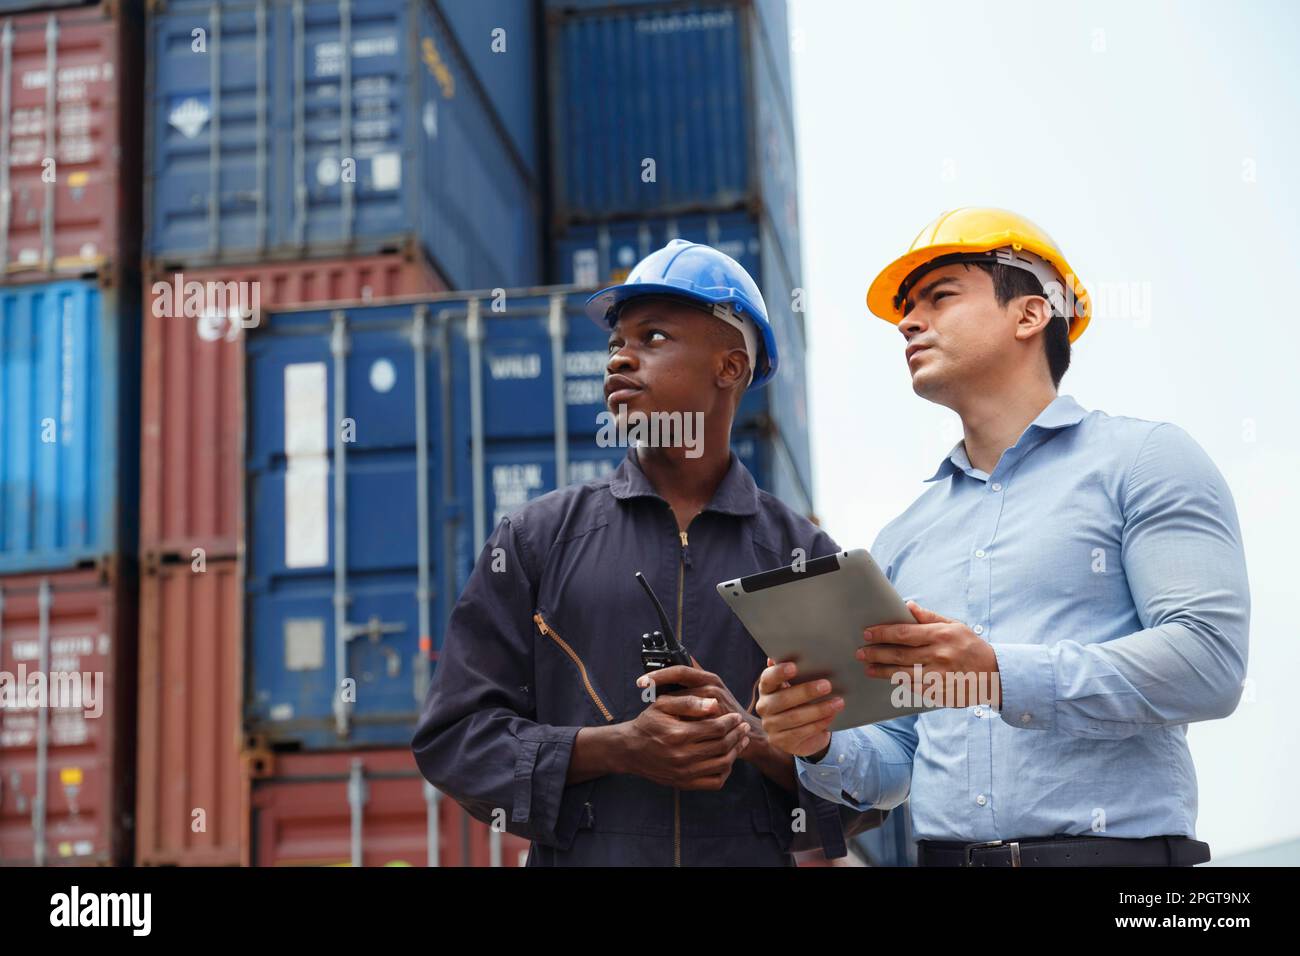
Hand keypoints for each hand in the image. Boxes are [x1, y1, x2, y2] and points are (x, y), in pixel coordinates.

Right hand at [620, 688, 749, 789]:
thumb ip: (689, 703)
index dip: (730, 721)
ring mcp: (684, 773)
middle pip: (722, 746)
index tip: (736, 716)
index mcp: (678, 734)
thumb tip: (714, 703)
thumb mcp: (663, 705)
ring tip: (740, 740)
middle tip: (742, 727)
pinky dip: (726, 771)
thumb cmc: (648, 723)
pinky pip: (714, 782)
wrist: (630, 749)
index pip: (716, 728)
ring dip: (736, 751)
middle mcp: (682, 756)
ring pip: (722, 764)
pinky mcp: (684, 784)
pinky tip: (728, 758)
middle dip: (737, 734)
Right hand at [755, 657, 843, 758]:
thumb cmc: (801, 702)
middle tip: (827, 685)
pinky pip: (801, 732)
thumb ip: (796, 673)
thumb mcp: (798, 687)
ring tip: (838, 702)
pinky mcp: (780, 741)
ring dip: (818, 709)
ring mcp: (770, 726)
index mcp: (766, 688)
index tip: (794, 667)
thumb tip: (790, 655)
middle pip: (782, 699)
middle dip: (806, 692)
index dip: (779, 673)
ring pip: (794, 717)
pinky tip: (831, 717)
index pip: (768, 679)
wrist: (802, 732)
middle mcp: (764, 707)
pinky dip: (818, 724)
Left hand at [857, 601, 1000, 708]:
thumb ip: (929, 617)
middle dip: (875, 653)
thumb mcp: (954, 625)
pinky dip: (899, 683)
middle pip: (899, 654)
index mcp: (940, 635)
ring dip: (881, 671)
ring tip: (868, 668)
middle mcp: (938, 656)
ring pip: (902, 674)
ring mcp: (938, 677)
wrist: (994, 674)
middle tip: (860, 652)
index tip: (867, 633)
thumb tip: (907, 606)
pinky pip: (913, 687)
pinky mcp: (939, 693)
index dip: (882, 633)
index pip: (904, 633)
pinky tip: (889, 678)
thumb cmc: (971, 646)